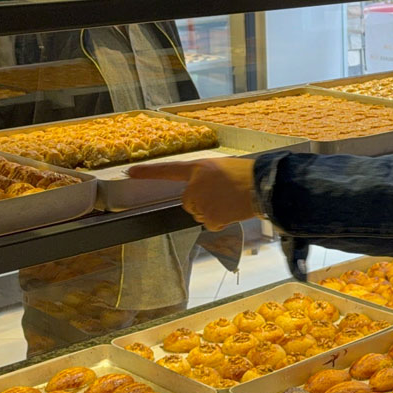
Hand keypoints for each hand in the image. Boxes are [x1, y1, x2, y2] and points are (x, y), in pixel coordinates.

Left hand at [128, 158, 257, 231]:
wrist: (263, 186)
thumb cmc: (247, 175)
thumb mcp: (222, 168)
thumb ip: (205, 178)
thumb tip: (200, 194)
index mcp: (198, 168)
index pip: (168, 170)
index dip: (148, 172)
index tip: (130, 172)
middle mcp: (195, 186)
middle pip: (188, 202)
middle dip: (202, 202)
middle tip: (223, 196)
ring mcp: (201, 203)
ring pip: (200, 214)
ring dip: (213, 211)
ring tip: (231, 201)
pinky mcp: (210, 218)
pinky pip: (211, 224)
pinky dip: (221, 221)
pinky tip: (232, 211)